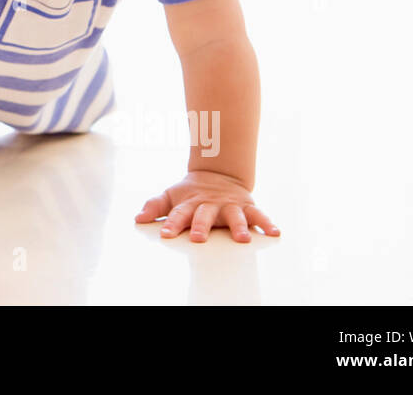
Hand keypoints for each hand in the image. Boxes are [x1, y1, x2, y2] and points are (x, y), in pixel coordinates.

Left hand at [135, 170, 279, 242]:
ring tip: (242, 239)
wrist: (217, 173)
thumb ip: (155, 206)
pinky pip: (258, 214)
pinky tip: (275, 233)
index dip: (172, 224)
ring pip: (234, 216)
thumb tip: (137, 218)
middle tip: (199, 238)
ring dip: (238, 227)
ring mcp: (229, 205)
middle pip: (205, 215)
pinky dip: (267, 222)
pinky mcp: (246, 206)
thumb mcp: (171, 195)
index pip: (178, 214)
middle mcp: (209, 204)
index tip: (166, 235)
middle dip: (202, 226)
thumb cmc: (191, 192)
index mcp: (190, 203)